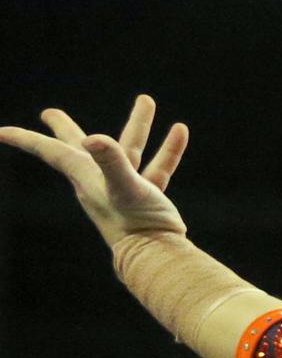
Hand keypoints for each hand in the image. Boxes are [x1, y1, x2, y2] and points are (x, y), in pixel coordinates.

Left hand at [0, 94, 190, 250]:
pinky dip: (169, 150)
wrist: (159, 256)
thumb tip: (94, 139)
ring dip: (139, 126)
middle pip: (76, 147)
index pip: (49, 151)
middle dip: (64, 128)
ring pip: (128, 151)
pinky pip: (157, 167)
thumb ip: (112, 161)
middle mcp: (99, 180)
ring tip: (146, 100)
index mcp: (85, 175)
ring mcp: (123, 189)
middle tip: (49, 113)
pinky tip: (180, 130)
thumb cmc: (137, 224)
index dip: (25, 139)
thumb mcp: (125, 187)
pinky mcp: (147, 198)